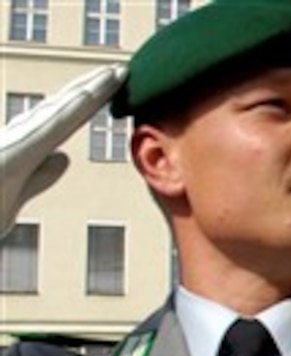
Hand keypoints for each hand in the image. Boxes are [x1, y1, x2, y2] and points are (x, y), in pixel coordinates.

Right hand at [1, 64, 126, 237]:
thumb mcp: (15, 198)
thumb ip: (40, 177)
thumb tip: (65, 158)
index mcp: (26, 147)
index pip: (66, 121)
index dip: (90, 102)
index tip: (114, 87)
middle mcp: (21, 137)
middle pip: (64, 107)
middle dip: (94, 88)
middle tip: (122, 68)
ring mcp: (16, 142)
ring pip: (60, 111)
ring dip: (89, 90)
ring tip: (116, 71)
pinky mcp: (13, 153)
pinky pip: (48, 127)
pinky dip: (70, 110)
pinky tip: (91, 95)